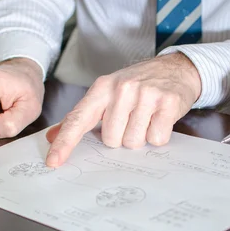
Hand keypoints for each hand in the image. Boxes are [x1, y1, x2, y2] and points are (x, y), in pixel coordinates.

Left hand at [45, 52, 201, 166]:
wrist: (176, 69)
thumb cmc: (138, 85)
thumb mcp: (108, 93)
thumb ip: (82, 116)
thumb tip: (52, 137)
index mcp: (102, 88)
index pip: (78, 119)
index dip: (65, 143)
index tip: (53, 161)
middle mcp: (122, 89)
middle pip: (110, 140)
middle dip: (121, 137)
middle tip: (132, 119)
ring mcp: (146, 95)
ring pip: (133, 142)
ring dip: (141, 136)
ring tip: (147, 117)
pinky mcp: (167, 103)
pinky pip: (156, 139)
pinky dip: (158, 135)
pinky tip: (159, 118)